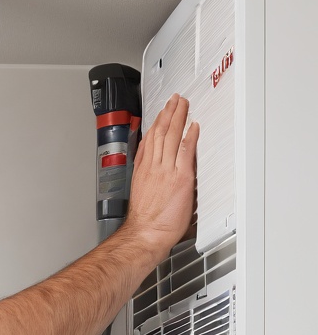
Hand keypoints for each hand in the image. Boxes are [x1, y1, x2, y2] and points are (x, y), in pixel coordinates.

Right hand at [124, 94, 198, 263]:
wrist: (146, 234)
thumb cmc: (145, 223)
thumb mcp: (141, 194)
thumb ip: (149, 179)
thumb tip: (156, 175)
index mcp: (143, 171)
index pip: (148, 141)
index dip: (155, 124)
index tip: (160, 114)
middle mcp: (153, 167)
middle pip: (160, 132)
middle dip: (168, 113)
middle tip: (174, 100)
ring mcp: (166, 170)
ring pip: (172, 136)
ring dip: (178, 117)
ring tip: (183, 104)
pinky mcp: (180, 177)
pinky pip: (186, 151)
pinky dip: (190, 136)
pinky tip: (194, 126)